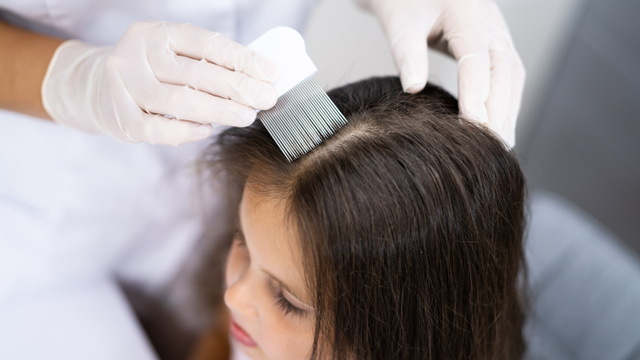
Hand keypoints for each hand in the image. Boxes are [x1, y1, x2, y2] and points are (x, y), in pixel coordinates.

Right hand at [42, 21, 278, 145]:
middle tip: (267, 99)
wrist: (97, 86)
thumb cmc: (152, 71)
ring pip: (180, 102)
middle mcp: (137, 55)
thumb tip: (261, 78)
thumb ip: (209, 62)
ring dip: (220, 110)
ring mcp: (125, 86)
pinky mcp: (120, 117)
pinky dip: (187, 131)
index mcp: (156, 33)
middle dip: (238, 87)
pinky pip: (159, 129)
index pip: (207, 44)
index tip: (271, 74)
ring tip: (247, 116)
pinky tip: (208, 129)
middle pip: (197, 73)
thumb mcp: (174, 54)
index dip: (243, 59)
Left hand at [356, 0, 524, 146]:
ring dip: (508, 111)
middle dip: (498, 110)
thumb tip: (413, 88)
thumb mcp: (399, 22)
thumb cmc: (405, 2)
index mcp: (465, 14)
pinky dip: (506, 103)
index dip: (476, 93)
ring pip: (512, 75)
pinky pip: (509, 76)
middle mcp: (490, 23)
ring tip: (499, 146)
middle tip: (489, 146)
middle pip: (504, 70)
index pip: (477, 58)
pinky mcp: (496, 45)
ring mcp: (497, 34)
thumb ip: (406, 52)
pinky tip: (497, 128)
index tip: (471, 125)